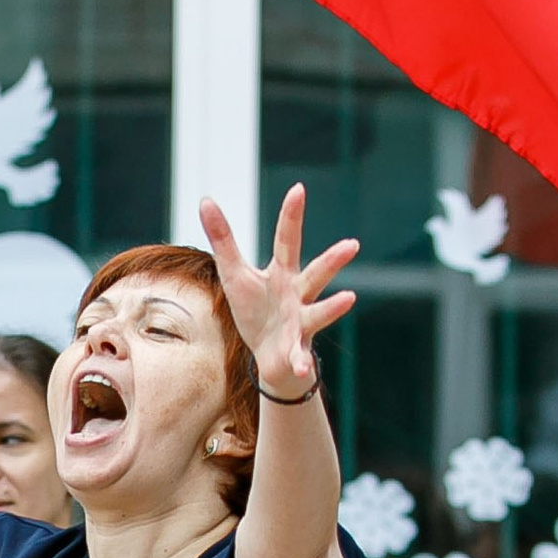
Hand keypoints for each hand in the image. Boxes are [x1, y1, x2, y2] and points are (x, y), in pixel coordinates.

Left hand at [195, 184, 357, 401]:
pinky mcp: (296, 348)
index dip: (291, 216)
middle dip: (333, 260)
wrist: (267, 355)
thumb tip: (206, 201)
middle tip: (352, 244)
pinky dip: (302, 362)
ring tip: (350, 298)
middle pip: (316, 273)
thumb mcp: (234, 273)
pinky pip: (301, 355)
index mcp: (282, 273)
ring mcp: (300, 321)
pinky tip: (302, 368)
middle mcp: (297, 294)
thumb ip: (223, 240)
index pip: (287, 240)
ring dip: (333, 307)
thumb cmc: (255, 309)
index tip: (298, 189)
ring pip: (319, 312)